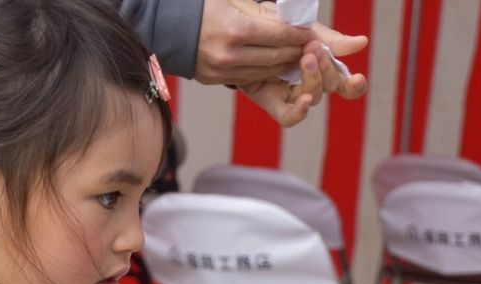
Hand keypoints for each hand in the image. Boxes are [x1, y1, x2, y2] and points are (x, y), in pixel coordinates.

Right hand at [195, 0, 311, 84]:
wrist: (169, 26)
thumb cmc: (204, 7)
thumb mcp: (234, 0)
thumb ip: (265, 12)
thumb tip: (297, 22)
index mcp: (235, 29)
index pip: (279, 35)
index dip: (300, 35)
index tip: (312, 34)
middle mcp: (229, 54)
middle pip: (276, 56)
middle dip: (298, 51)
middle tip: (311, 47)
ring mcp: (222, 70)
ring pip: (267, 71)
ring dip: (286, 65)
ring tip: (297, 56)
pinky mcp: (216, 80)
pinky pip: (251, 78)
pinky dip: (268, 72)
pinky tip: (277, 65)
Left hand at [238, 39, 368, 126]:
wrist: (242, 31)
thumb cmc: (276, 27)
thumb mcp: (304, 29)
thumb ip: (330, 39)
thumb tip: (361, 42)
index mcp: (322, 66)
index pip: (345, 83)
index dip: (355, 86)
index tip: (358, 78)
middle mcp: (310, 83)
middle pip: (330, 86)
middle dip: (327, 67)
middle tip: (314, 48)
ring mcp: (292, 95)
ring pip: (313, 97)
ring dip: (313, 79)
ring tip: (305, 57)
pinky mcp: (273, 102)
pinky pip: (289, 117)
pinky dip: (300, 111)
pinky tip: (305, 100)